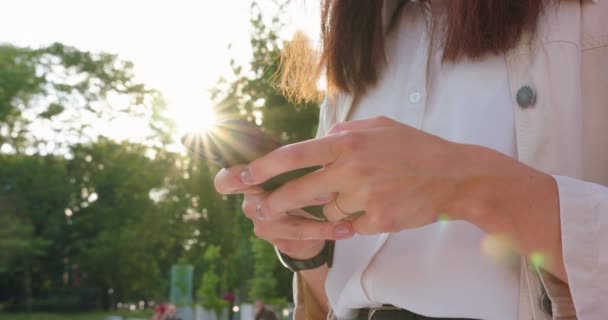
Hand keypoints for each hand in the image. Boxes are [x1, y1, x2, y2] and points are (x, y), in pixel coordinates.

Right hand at [214, 166, 353, 259]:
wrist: (307, 227)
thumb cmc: (298, 185)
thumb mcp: (294, 169)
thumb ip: (292, 157)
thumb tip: (319, 137)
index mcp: (248, 182)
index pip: (225, 181)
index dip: (231, 178)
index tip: (249, 174)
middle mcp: (250, 204)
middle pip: (260, 203)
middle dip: (294, 197)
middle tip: (328, 192)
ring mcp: (263, 224)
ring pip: (288, 219)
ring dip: (318, 215)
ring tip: (346, 214)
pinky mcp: (279, 240)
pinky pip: (302, 234)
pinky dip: (327, 230)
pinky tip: (347, 229)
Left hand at [238, 116, 540, 234]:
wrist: (453, 176)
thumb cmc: (414, 147)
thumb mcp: (378, 126)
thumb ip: (344, 131)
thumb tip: (320, 138)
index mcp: (348, 143)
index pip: (296, 155)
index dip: (265, 167)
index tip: (245, 175)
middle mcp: (353, 169)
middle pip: (300, 191)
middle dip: (277, 202)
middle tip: (263, 207)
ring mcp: (365, 197)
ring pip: (328, 210)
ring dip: (333, 207)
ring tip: (360, 193)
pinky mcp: (377, 221)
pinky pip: (350, 225)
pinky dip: (353, 219)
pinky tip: (374, 205)